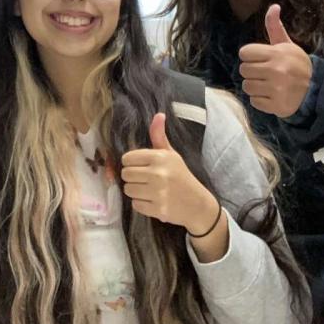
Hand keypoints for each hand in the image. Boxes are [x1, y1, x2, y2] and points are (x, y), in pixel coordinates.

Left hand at [120, 114, 218, 233]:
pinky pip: (135, 205)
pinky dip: (141, 204)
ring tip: (148, 190)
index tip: (141, 166)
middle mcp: (158, 174)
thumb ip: (159, 136)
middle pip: (125, 174)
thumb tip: (158, 114)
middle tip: (144, 179)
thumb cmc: (181, 175)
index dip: (131, 163)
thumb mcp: (171, 154)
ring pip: (128, 190)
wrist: (197, 203)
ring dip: (135, 191)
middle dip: (132, 177)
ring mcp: (158, 193)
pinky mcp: (158, 209)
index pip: (127, 158)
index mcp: (159, 157)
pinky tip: (152, 201)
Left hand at [238, 4, 312, 117]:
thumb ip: (275, 27)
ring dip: (255, 86)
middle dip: (252, 71)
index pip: (244, 53)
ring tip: (268, 84)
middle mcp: (277, 71)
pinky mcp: (277, 105)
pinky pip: (254, 102)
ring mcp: (277, 89)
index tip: (261, 59)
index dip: (250, 56)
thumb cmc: (295, 64)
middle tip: (265, 73)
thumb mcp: (286, 45)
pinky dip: (260, 100)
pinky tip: (272, 96)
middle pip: (243, 70)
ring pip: (247, 86)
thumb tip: (274, 6)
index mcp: (277, 54)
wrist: (317, 89)